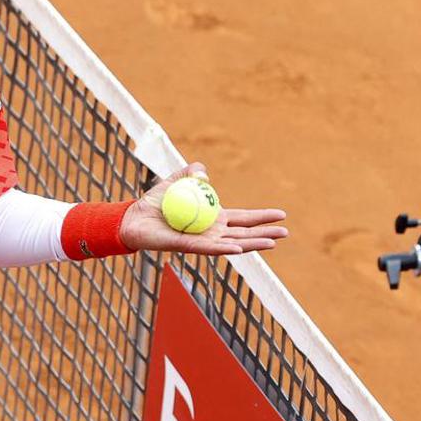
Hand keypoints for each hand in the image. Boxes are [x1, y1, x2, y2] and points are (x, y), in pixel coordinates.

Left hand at [119, 162, 289, 255]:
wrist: (133, 217)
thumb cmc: (155, 201)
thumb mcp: (176, 179)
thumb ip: (191, 173)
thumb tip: (204, 172)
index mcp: (213, 218)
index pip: (244, 219)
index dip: (262, 217)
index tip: (282, 215)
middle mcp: (211, 232)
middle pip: (244, 234)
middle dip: (265, 233)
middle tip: (286, 232)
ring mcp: (202, 240)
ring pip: (233, 243)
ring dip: (252, 244)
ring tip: (272, 242)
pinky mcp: (187, 246)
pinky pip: (209, 248)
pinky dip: (224, 247)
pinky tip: (238, 247)